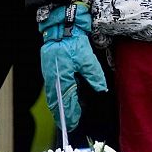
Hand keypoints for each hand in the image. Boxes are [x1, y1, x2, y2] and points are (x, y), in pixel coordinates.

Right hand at [39, 4, 107, 130]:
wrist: (62, 27)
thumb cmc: (74, 42)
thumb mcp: (88, 58)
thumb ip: (95, 76)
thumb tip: (102, 89)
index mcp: (62, 78)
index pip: (66, 102)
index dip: (70, 114)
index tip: (73, 124)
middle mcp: (53, 78)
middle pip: (57, 102)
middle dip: (62, 114)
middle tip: (67, 124)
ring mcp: (49, 74)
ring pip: (53, 95)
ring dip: (59, 106)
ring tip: (65, 115)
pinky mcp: (49, 69)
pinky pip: (52, 87)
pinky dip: (56, 96)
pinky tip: (62, 99)